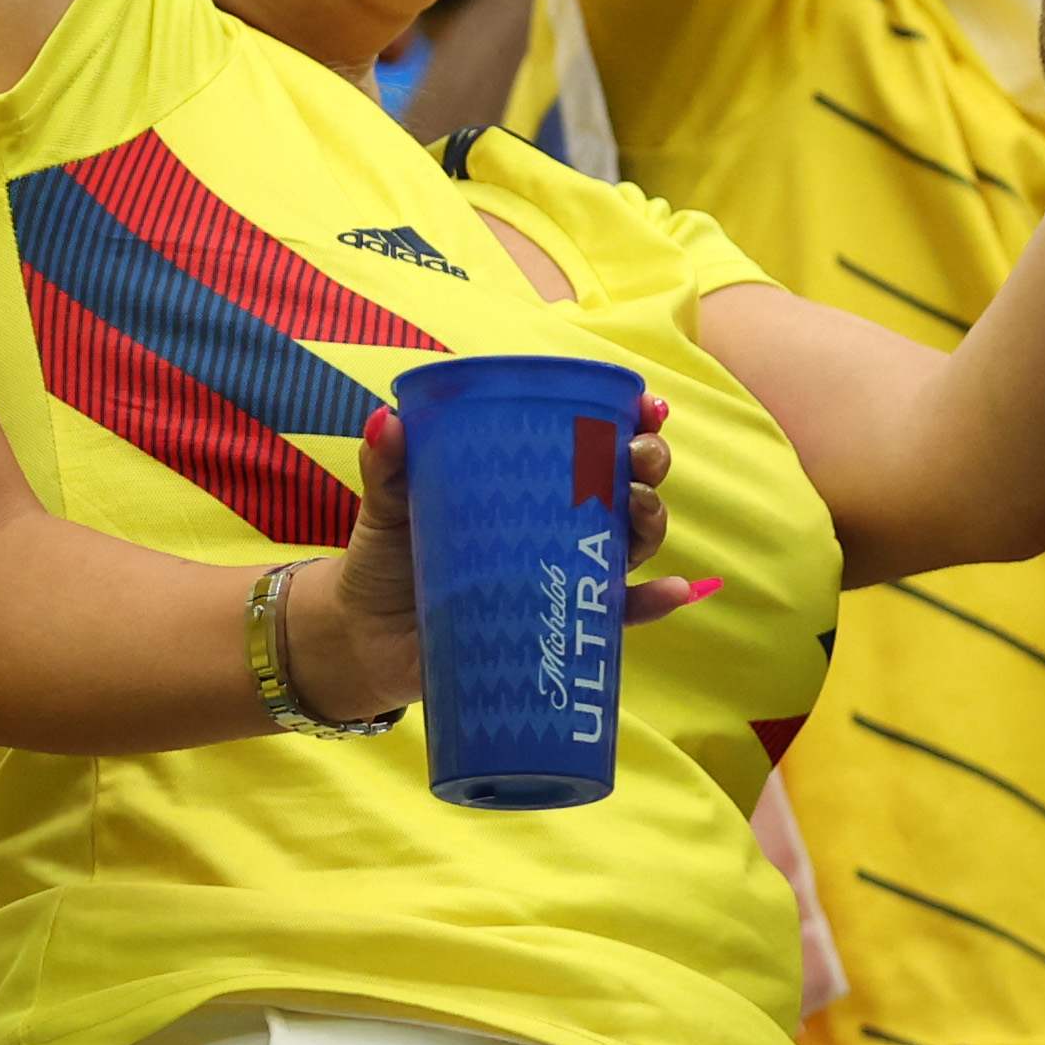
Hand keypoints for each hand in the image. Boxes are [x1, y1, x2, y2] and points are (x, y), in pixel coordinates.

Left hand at [292, 394, 694, 724]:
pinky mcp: (558, 621)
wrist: (367, 638)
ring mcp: (562, 571)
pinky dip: (651, 604)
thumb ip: (387, 464)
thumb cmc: (388, 556)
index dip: (630, 419)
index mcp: (526, 479)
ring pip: (631, 540)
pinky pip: (618, 616)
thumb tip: (388, 419)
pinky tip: (676, 591)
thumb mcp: (388, 502)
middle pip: (624, 484)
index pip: (589, 439)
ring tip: (639, 509)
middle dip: (647, 461)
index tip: (647, 407)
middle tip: (635, 458)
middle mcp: (556, 521)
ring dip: (652, 519)